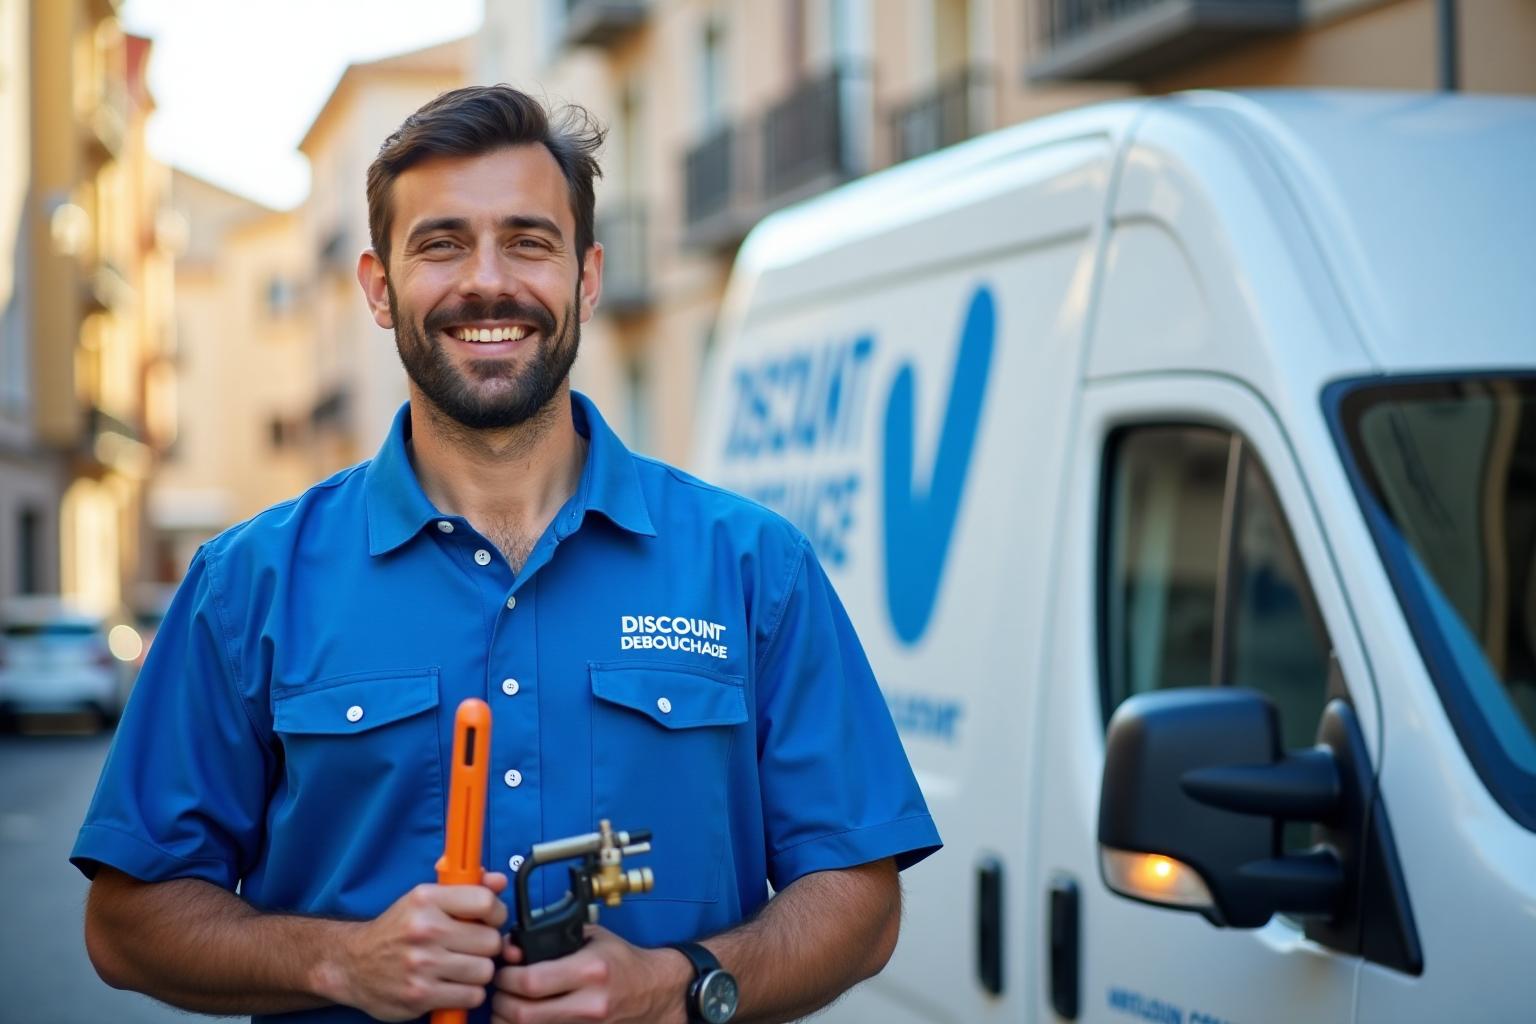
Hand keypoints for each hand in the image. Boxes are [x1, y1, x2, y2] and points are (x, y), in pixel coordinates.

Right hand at [323, 871, 508, 1021]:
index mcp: (426, 900)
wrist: (351, 965)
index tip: (490, 920)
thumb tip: (499, 881)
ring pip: (484, 971)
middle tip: (472, 948)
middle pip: (490, 941)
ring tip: (461, 967)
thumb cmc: (395, 931)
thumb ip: (466, 888)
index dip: (496, 913)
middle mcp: (424, 929)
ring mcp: (422, 964)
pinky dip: (467, 993)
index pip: (485, 902)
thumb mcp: (424, 899)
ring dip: (478, 972)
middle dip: (487, 946)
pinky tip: (452, 984)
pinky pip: (471, 995)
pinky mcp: (420, 995)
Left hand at [490, 925, 690, 1023]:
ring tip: (508, 1004)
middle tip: (500, 990)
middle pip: (523, 1014)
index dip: (507, 977)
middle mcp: (588, 1003)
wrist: (652, 991)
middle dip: (502, 1001)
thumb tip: (510, 949)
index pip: (531, 982)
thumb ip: (550, 940)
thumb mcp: (591, 937)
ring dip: (508, 1020)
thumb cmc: (620, 961)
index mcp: (590, 971)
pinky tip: (525, 1017)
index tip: (504, 970)